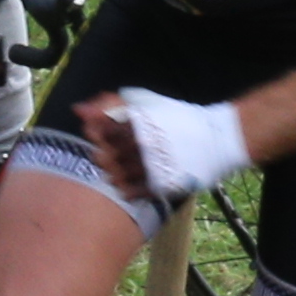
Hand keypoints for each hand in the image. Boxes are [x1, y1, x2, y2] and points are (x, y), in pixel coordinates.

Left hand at [78, 88, 248, 204]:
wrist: (217, 139)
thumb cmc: (180, 119)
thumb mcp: (148, 104)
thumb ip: (111, 104)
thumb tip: (77, 109)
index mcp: (139, 121)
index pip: (102, 130)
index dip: (94, 135)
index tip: (97, 137)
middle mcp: (144, 142)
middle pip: (105, 156)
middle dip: (102, 157)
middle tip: (106, 157)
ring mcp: (153, 165)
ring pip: (117, 176)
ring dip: (113, 175)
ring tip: (117, 172)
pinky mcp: (162, 183)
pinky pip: (134, 192)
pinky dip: (127, 190)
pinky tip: (126, 187)